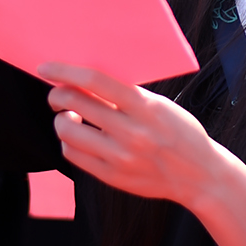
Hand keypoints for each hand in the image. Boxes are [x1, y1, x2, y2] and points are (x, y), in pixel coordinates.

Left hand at [39, 62, 245, 245]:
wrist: (200, 176)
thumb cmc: (180, 133)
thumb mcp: (161, 106)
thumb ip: (128, 95)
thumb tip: (86, 80)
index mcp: (145, 107)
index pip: (95, 81)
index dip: (64, 71)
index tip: (45, 68)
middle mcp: (132, 132)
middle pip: (75, 104)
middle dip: (57, 95)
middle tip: (57, 95)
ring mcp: (121, 157)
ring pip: (68, 132)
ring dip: (61, 120)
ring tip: (70, 118)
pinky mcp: (113, 177)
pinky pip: (73, 155)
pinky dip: (69, 142)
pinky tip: (79, 137)